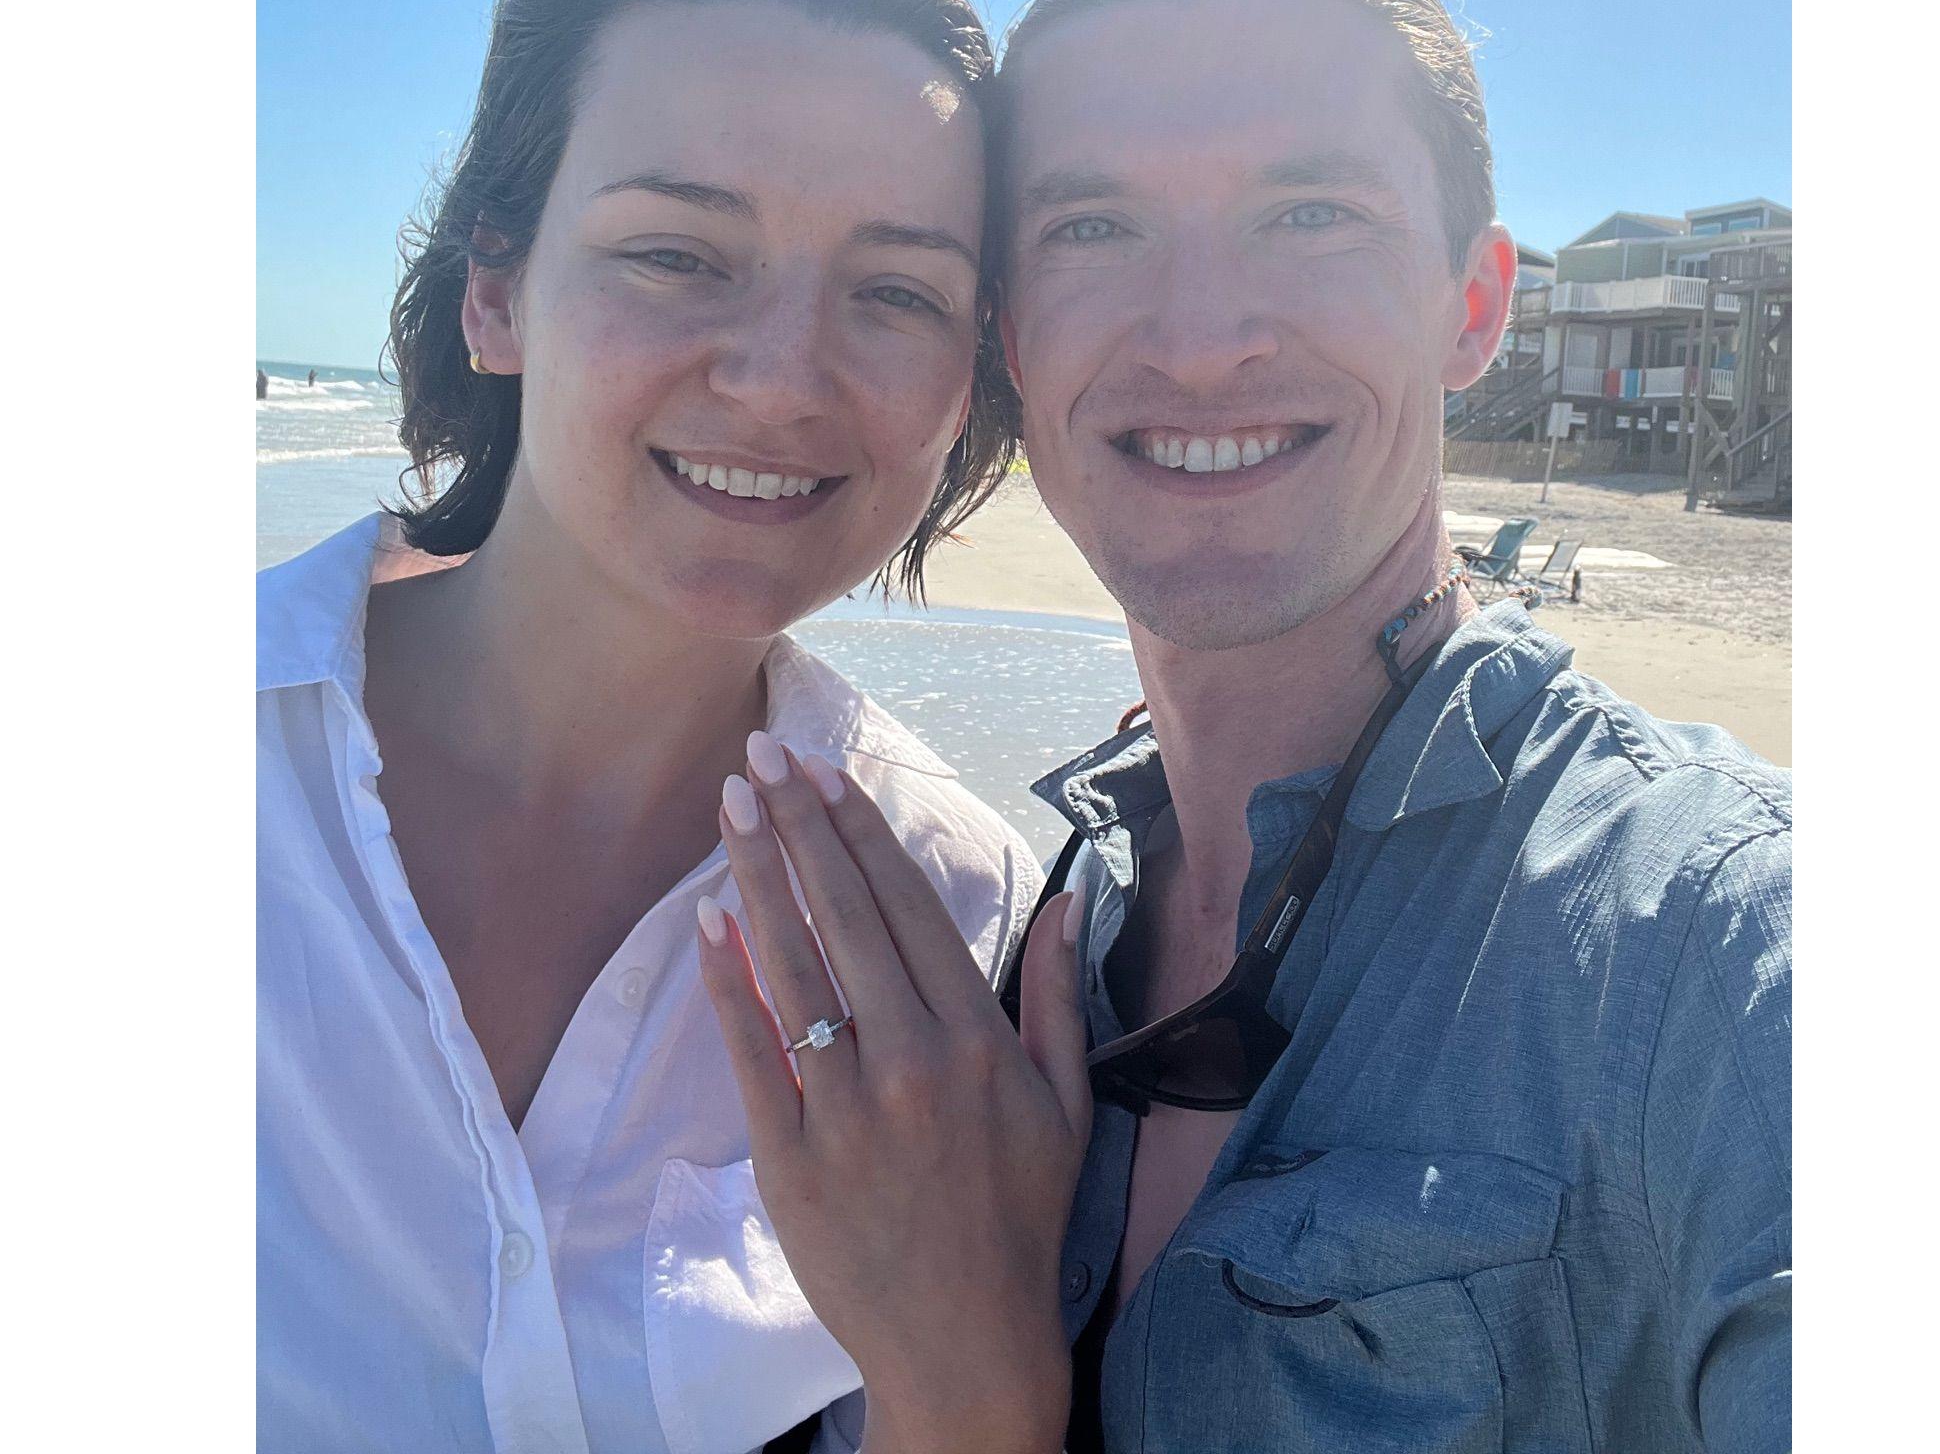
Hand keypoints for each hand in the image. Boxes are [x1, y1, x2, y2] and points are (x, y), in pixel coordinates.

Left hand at [698, 733, 1089, 1453]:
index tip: (830, 771)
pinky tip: (708, 919)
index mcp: (978, 1038)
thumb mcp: (1067, 1104)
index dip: (864, 831)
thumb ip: (1061, 995)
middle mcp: (912, 1058)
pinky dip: (728, 981)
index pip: (911, 906)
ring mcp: (847, 1106)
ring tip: (731, 805)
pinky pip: (755, 1050)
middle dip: (802, 824)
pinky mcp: (790, 1156)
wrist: (965, 1346)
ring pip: (795, 965)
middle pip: (847, 914)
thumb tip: (1070, 900)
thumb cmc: (1020, 1220)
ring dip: (759, 876)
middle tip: (763, 753)